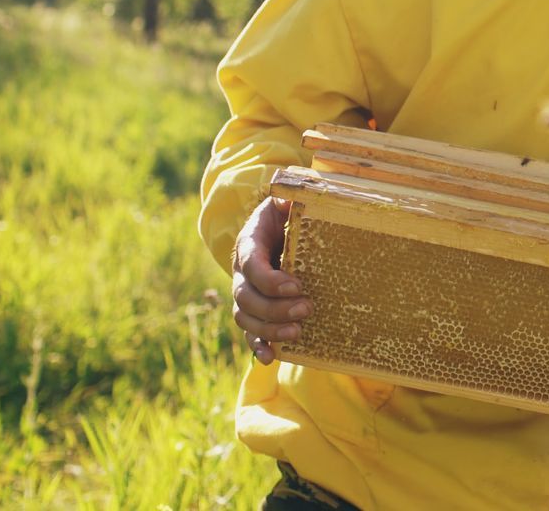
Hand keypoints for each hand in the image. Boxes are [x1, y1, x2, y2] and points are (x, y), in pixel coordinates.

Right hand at [231, 196, 308, 364]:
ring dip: (269, 328)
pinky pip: (249, 333)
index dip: (270, 279)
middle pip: (246, 296)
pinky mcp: (254, 312)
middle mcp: (242, 272)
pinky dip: (257, 346)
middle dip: (274, 307)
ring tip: (298, 332)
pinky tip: (271, 356)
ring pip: (246, 317)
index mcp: (249, 243)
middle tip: (306, 309)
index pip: (251, 264)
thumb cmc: (287, 216)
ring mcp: (245, 294)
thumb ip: (293, 195)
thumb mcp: (288, 201)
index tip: (297, 285)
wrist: (276, 229)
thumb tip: (302, 191)